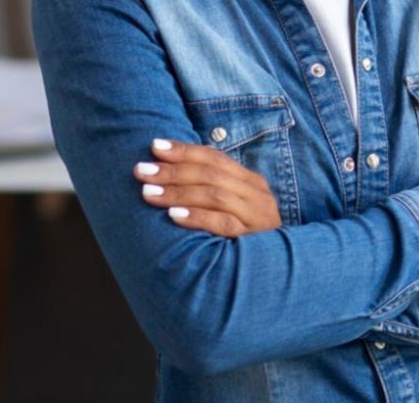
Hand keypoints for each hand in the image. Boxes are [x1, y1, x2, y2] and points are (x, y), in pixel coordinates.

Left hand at [135, 138, 280, 237]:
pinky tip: (173, 215)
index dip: (185, 151)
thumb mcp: (237, 210)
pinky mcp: (252, 239)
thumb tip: (171, 173)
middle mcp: (256, 194)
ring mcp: (256, 216)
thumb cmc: (247, 240)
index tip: (154, 147)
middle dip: (173, 170)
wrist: (278, 271)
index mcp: (251, 182)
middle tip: (141, 171)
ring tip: (148, 193)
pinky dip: (197, 217)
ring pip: (215, 195)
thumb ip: (214, 192)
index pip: (215, 158)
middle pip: (212, 173)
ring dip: (178, 192)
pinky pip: (223, 224)